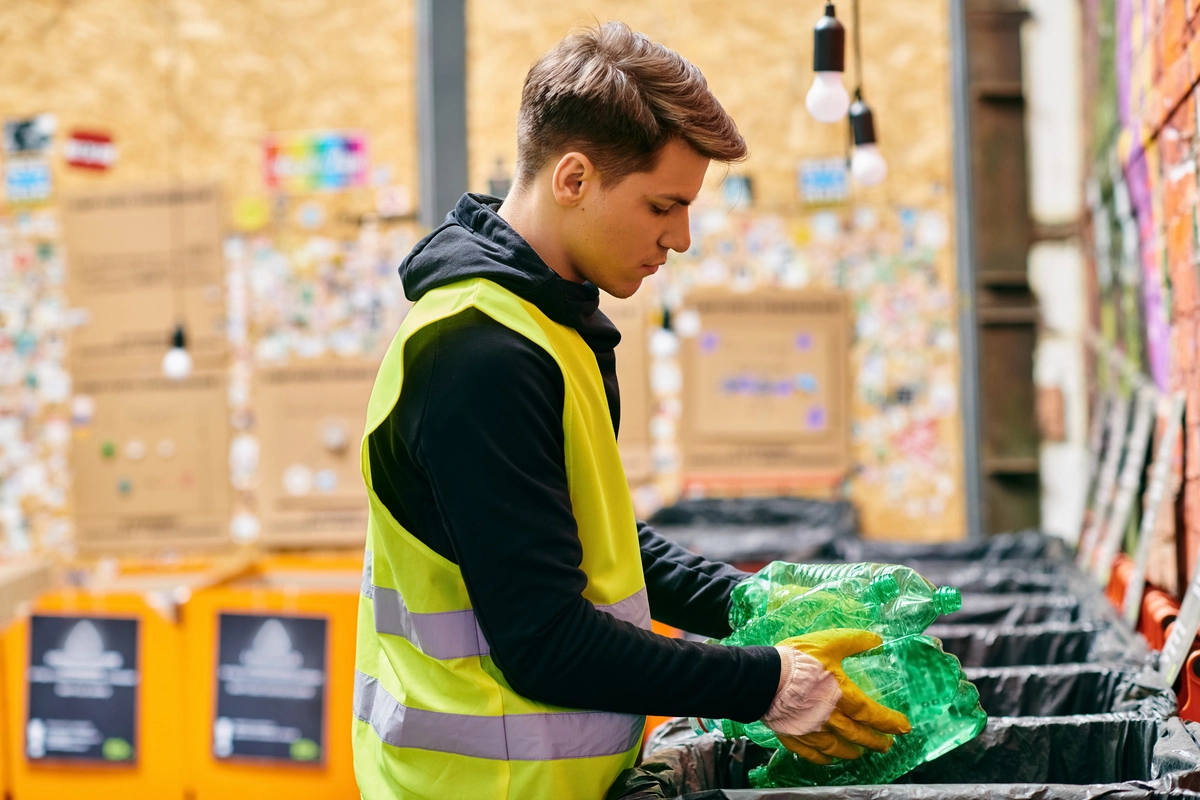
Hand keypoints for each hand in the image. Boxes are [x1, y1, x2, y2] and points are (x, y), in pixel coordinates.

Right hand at [763, 628, 910, 764]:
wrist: (762, 676)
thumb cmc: (797, 659)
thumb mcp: (829, 642)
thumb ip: (854, 641)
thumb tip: (877, 639)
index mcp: (841, 695)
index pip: (871, 713)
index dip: (889, 722)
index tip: (903, 728)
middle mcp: (829, 717)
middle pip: (857, 735)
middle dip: (874, 741)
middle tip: (885, 746)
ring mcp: (810, 729)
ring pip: (836, 747)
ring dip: (851, 752)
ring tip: (859, 754)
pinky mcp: (792, 734)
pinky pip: (811, 752)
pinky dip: (822, 758)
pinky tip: (828, 759)